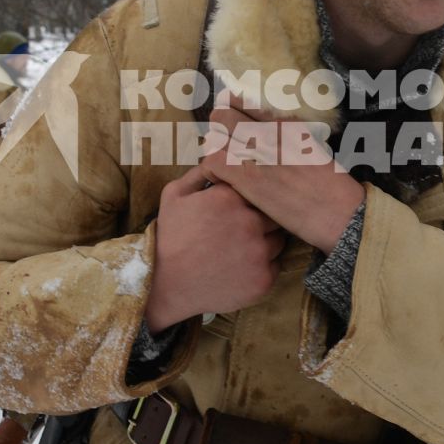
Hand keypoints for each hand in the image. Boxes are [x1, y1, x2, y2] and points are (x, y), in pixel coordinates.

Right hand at [145, 164, 285, 327]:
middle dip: (261, 219)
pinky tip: (241, 267)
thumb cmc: (169, 238)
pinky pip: (276, 265)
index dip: (251, 198)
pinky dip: (263, 266)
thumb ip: (199, 172)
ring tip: (240, 250)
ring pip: (278, 239)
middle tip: (241, 231)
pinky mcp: (263, 279)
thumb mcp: (174, 196)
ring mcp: (258, 252)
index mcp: (230, 198)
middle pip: (273, 213)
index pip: (258, 188)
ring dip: (265, 242)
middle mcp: (249, 222)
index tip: (242, 207)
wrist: (164, 286)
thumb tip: (219, 156)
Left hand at [197, 95, 364, 252]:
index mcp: (285, 120)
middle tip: (224, 145)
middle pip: (220, 114)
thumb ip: (288, 133)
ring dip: (214, 150)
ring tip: (223, 164)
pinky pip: (211, 162)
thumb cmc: (331, 185)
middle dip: (217, 129)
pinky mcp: (246, 177)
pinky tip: (221, 180)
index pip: (241, 98)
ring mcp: (256, 152)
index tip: (230, 120)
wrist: (338, 212)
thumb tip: (270, 130)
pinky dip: (211, 172)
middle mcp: (268, 130)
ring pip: (213, 137)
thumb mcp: (313, 146)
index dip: (229, 108)